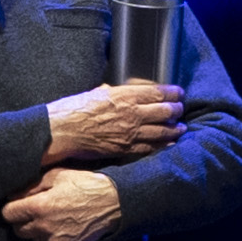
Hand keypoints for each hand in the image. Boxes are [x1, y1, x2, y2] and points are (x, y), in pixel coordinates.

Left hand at [2, 168, 129, 240]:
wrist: (114, 203)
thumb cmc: (86, 185)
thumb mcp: (58, 175)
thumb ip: (33, 185)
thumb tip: (15, 194)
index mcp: (38, 207)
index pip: (8, 214)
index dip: (13, 208)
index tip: (20, 205)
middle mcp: (44, 227)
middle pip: (18, 230)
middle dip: (24, 221)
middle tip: (37, 212)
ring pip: (35, 239)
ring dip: (39, 231)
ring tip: (54, 219)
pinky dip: (55, 238)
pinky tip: (66, 226)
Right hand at [47, 79, 185, 167]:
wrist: (60, 132)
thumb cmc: (72, 110)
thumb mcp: (95, 92)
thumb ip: (112, 92)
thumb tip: (118, 91)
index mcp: (124, 96)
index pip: (157, 92)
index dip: (172, 93)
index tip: (179, 92)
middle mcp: (131, 114)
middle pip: (165, 111)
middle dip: (177, 110)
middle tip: (180, 109)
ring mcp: (130, 133)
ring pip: (162, 131)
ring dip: (174, 128)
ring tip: (181, 127)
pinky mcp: (125, 149)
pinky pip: (150, 147)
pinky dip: (163, 145)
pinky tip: (169, 143)